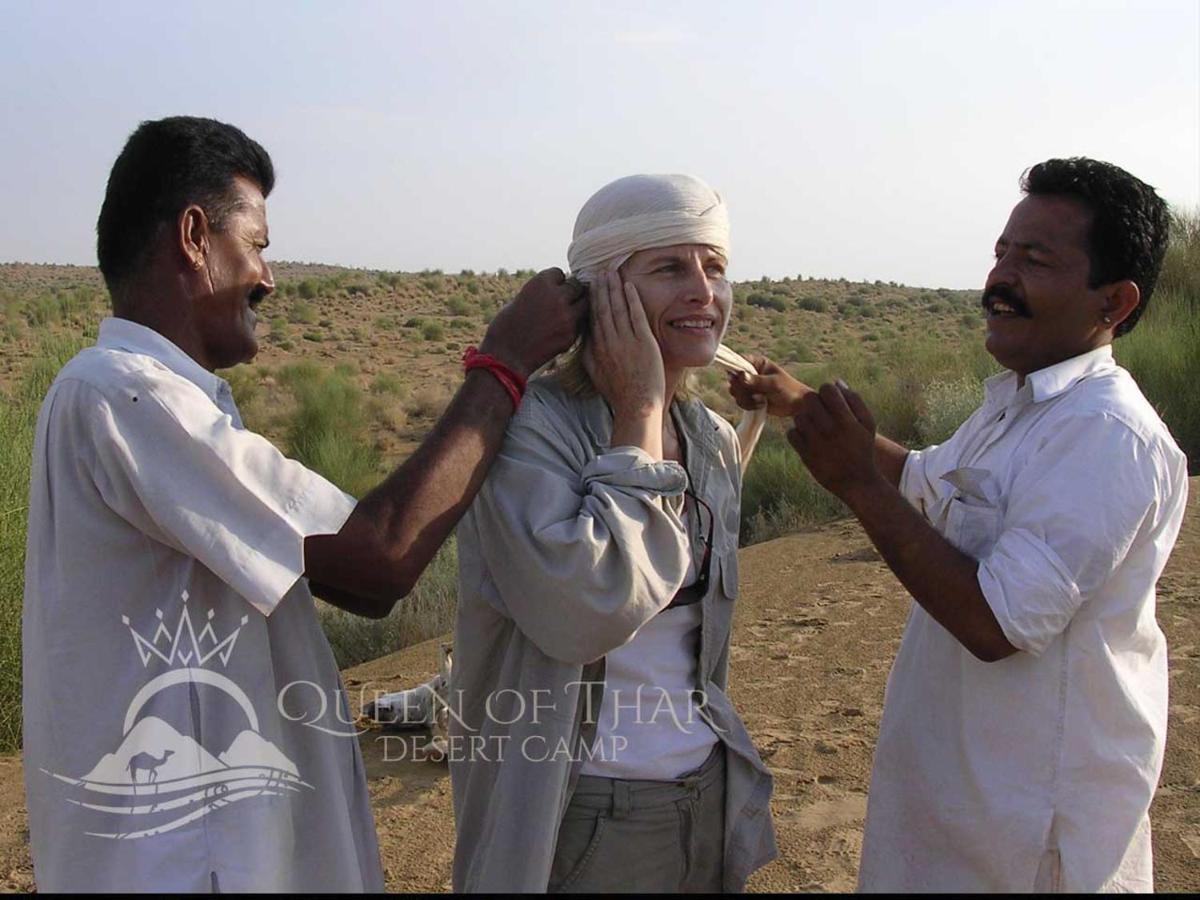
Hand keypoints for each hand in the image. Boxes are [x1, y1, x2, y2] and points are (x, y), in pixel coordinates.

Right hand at [478, 268, 586, 377]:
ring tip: (565, 313)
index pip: (559, 273)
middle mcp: (557, 296)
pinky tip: (561, 328)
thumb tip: (559, 289)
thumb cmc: (507, 327)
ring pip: (584, 303)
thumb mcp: (521, 299)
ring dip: (577, 306)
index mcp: (541, 282)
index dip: (554, 282)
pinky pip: (580, 322)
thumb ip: (541, 292)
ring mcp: (567, 316)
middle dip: (569, 291)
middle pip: (576, 285)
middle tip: (561, 301)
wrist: (505, 356)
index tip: (549, 290)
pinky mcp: (571, 334)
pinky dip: (574, 323)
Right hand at [583, 271, 665, 457]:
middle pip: (603, 308)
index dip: (592, 299)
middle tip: (599, 271)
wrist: (636, 405)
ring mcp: (627, 341)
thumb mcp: (595, 373)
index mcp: (597, 348)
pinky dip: (632, 299)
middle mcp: (610, 341)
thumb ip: (589, 354)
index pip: (593, 317)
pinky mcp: (644, 342)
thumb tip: (585, 339)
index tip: (590, 285)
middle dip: (601, 288)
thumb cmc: (618, 393)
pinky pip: (636, 315)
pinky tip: (629, 285)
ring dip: (614, 288)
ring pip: (618, 308)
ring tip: (612, 272)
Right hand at [727, 355, 815, 416]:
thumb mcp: (773, 383)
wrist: (796, 405)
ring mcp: (749, 386)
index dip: (734, 370)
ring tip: (760, 401)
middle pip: (733, 379)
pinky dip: (748, 406)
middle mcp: (750, 373)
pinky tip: (760, 406)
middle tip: (752, 393)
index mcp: (756, 363)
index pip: (738, 361)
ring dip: (745, 399)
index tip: (737, 379)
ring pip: (735, 392)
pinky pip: (739, 401)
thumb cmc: (788, 389)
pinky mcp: (749, 398)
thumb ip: (757, 380)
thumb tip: (740, 376)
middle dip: (740, 389)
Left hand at [787, 381, 881, 500]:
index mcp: (846, 420)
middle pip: (809, 400)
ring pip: (799, 416)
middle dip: (815, 402)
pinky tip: (808, 437)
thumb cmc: (863, 449)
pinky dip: (798, 433)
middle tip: (821, 411)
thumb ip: (855, 400)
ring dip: (806, 417)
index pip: (827, 390)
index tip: (831, 400)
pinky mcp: (805, 455)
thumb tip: (837, 382)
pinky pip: (792, 433)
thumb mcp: (868, 424)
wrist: (856, 482)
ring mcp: (816, 443)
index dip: (828, 391)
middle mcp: (830, 430)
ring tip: (815, 425)